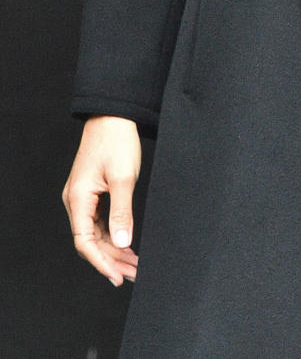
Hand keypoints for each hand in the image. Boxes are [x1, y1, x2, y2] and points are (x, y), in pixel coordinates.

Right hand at [62, 116, 140, 285]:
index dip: (101, 263)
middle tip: (133, 273)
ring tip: (133, 263)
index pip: (85, 242)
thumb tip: (122, 243)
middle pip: (90, 241)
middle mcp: (75, 201)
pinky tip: (125, 243)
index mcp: (78, 199)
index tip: (118, 277)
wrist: (113, 116)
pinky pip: (98, 221)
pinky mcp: (90, 191)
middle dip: (111, 259)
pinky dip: (111, 234)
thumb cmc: (117, 141)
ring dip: (113, 248)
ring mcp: (81, 197)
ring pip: (94, 232)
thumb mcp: (124, 178)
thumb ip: (122, 212)